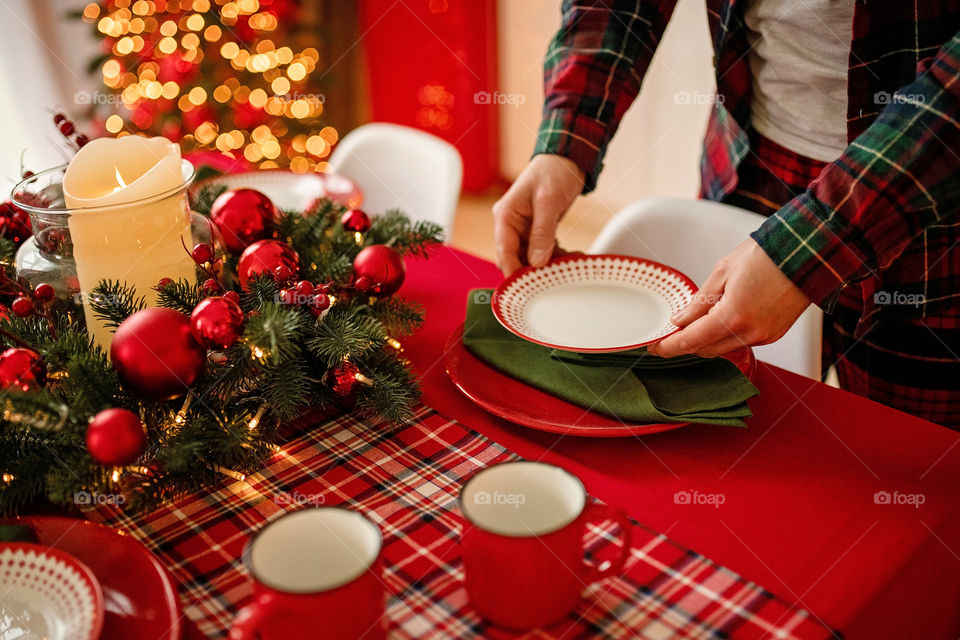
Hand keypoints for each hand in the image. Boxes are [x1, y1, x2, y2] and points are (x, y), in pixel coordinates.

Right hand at [493, 154, 584, 274]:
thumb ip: (542, 232)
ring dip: (548, 265)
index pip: (504, 250)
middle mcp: (511, 224)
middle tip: (553, 279)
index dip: (513, 271)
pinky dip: (556, 257)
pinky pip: (543, 251)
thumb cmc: (553, 171)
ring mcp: (524, 229)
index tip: (526, 287)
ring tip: (569, 265)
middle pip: (516, 258)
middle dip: (533, 270)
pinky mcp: (537, 231)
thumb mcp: (548, 201)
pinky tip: (572, 257)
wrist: (567, 159)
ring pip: (531, 257)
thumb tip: (536, 261)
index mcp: (505, 215)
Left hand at [647, 239, 811, 357]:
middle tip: (668, 335)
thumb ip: (699, 301)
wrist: (808, 253)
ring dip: (704, 342)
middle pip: (705, 350)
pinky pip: (740, 343)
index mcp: (732, 317)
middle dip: (685, 344)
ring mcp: (764, 337)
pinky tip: (716, 323)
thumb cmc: (768, 255)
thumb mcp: (722, 272)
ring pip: (722, 349)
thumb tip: (680, 319)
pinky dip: (724, 337)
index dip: (669, 346)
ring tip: (690, 327)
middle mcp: (749, 333)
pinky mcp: (773, 335)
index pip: (691, 341)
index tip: (655, 347)